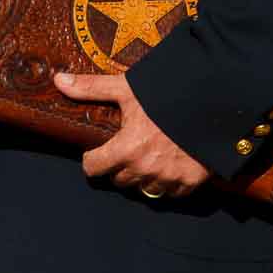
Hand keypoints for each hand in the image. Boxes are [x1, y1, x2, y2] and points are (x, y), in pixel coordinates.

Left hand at [52, 71, 209, 199]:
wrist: (214, 98)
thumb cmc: (167, 92)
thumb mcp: (128, 88)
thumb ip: (92, 88)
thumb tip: (58, 80)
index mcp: (127, 147)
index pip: (94, 168)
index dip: (93, 158)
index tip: (98, 151)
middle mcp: (145, 167)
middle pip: (119, 180)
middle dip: (119, 166)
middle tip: (128, 149)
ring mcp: (168, 177)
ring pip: (144, 189)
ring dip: (143, 177)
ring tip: (149, 157)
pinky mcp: (190, 181)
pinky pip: (171, 193)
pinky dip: (169, 183)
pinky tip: (170, 165)